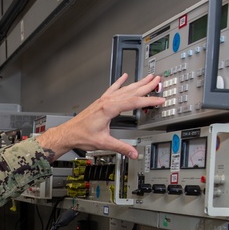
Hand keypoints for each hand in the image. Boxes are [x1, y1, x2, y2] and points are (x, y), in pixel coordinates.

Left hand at [38, 73, 162, 159]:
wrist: (68, 133)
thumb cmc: (82, 136)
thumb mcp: (104, 143)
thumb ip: (121, 147)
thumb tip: (134, 153)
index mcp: (109, 109)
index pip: (134, 102)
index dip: (149, 101)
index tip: (160, 100)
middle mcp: (107, 102)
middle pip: (131, 91)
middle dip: (146, 86)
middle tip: (158, 80)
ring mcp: (103, 100)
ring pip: (124, 89)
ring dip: (137, 83)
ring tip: (148, 77)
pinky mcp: (100, 102)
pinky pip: (112, 89)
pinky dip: (119, 82)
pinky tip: (124, 76)